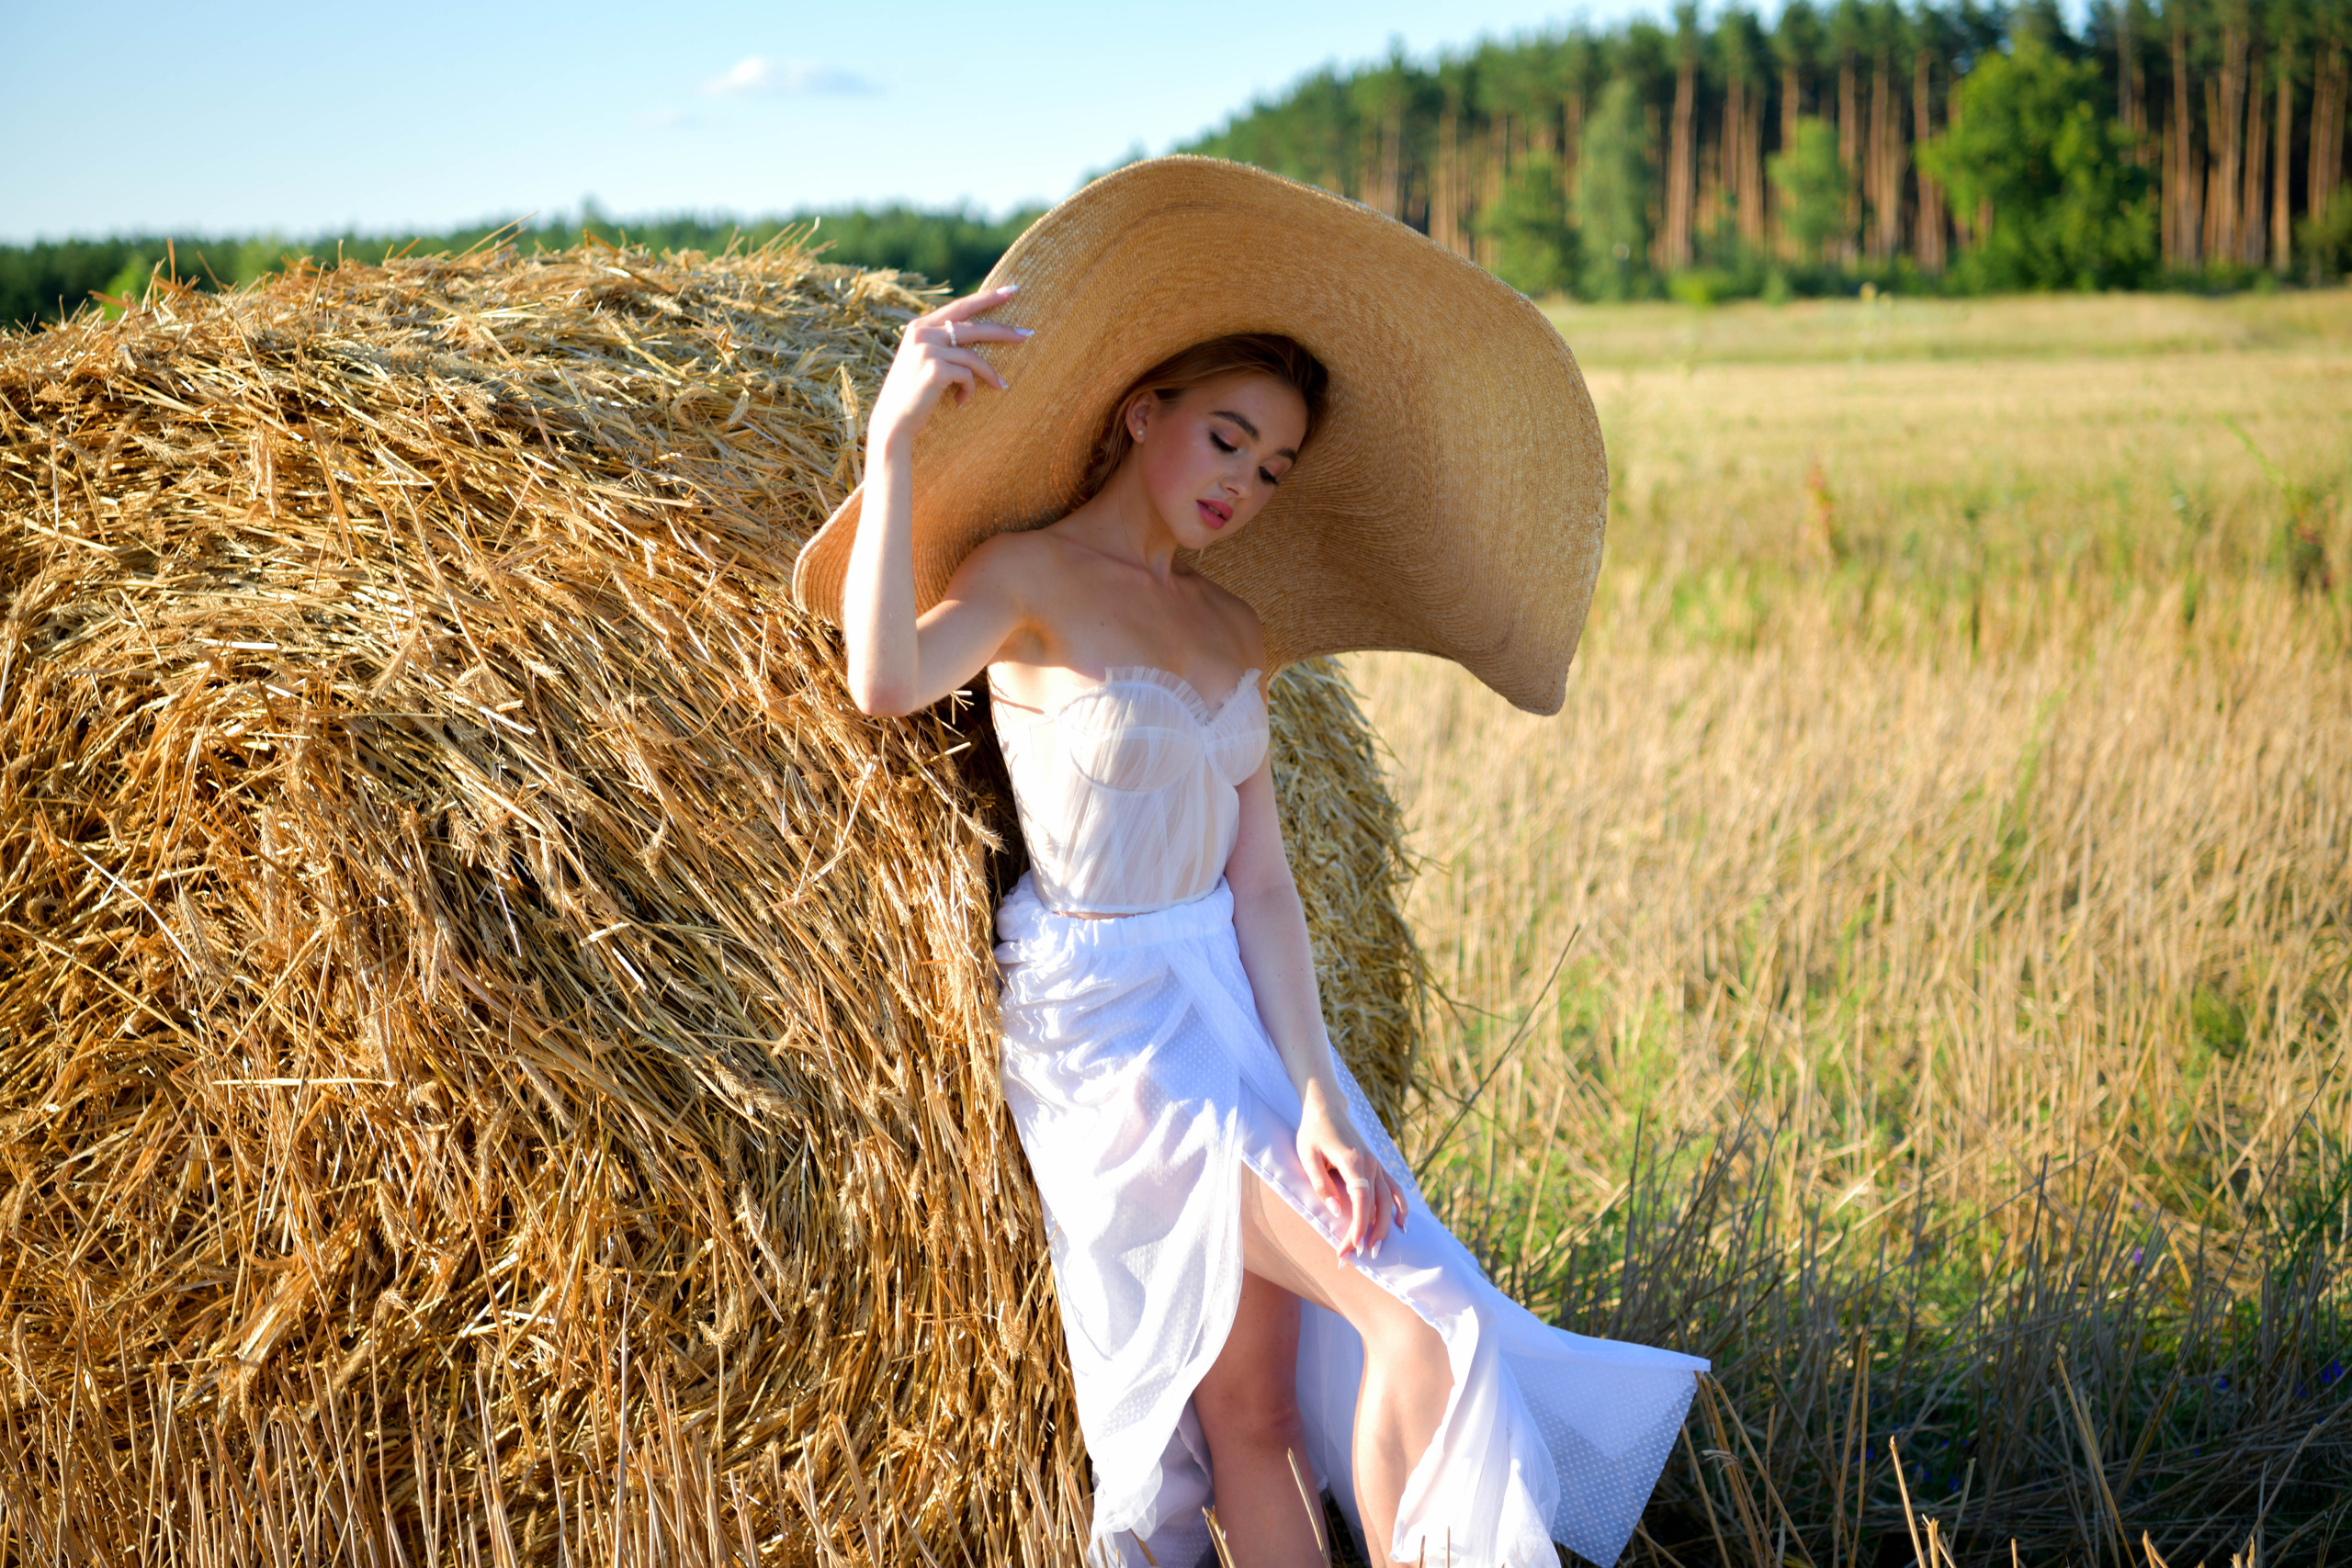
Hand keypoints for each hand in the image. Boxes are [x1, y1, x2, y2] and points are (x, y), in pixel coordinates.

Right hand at [866, 284, 1030, 451]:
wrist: (892, 420)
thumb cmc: (913, 393)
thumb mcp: (923, 359)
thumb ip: (942, 342)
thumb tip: (977, 332)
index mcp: (920, 326)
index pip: (960, 306)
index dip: (987, 297)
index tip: (1012, 289)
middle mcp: (923, 333)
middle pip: (974, 327)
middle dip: (1003, 331)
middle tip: (1028, 333)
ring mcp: (928, 349)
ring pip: (974, 356)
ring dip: (990, 374)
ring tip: (999, 387)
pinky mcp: (935, 368)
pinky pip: (968, 376)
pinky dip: (970, 390)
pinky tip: (960, 402)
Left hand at [1296, 1084, 1408, 1260]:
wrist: (1327, 1108)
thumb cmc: (1313, 1132)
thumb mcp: (1307, 1156)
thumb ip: (1321, 1183)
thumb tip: (1337, 1211)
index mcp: (1353, 1161)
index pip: (1361, 1200)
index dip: (1358, 1225)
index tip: (1352, 1247)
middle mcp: (1371, 1163)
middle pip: (1377, 1205)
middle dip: (1370, 1233)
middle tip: (1361, 1257)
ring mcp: (1377, 1164)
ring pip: (1389, 1200)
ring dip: (1385, 1226)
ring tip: (1378, 1250)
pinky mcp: (1378, 1165)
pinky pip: (1395, 1189)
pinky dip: (1401, 1207)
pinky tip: (1402, 1226)